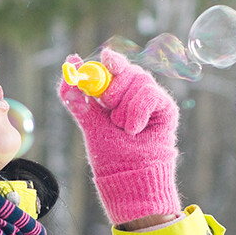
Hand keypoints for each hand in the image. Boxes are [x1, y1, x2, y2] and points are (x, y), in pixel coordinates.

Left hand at [58, 49, 180, 225]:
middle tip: (109, 111)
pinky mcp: (166, 108)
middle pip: (125, 70)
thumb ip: (76, 97)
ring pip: (138, 81)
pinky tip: (135, 130)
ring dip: (124, 109)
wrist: (129, 176)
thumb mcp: (89, 122)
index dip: (110, 61)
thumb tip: (69, 64)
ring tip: (124, 130)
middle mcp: (136, 92)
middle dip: (112, 91)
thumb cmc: (111, 155)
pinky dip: (137, 112)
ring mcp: (152, 99)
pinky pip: (149, 95)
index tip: (106, 58)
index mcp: (117, 93)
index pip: (114, 66)